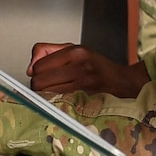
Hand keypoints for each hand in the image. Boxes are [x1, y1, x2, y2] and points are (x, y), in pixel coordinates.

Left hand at [28, 43, 151, 96]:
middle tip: (49, 86)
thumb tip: (29, 67)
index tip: (44, 76)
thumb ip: (48, 52)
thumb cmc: (99, 68)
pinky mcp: (86, 100)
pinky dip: (56, 105)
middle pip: (39, 81)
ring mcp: (84, 85)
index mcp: (76, 52)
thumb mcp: (76, 50)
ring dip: (46, 97)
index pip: (38, 66)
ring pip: (46, 95)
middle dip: (39, 86)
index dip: (36, 73)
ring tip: (56, 94)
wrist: (125, 83)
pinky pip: (58, 105)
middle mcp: (80, 66)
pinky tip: (63, 102)